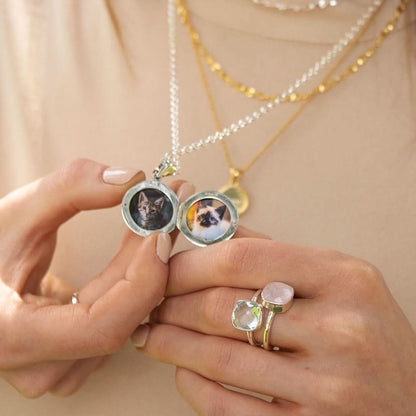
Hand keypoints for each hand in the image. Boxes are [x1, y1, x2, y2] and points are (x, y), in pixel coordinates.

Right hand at [0, 158, 193, 396]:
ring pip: (126, 314)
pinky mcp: (76, 350)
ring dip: (147, 261)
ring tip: (161, 214)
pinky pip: (119, 313)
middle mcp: (42, 366)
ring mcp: (62, 364)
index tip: (160, 231)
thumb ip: (70, 189)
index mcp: (15, 339)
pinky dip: (134, 273)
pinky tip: (144, 240)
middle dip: (151, 254)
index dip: (141, 280)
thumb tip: (132, 178)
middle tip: (172, 204)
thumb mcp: (16, 215)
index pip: (102, 327)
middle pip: (122, 314)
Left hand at [134, 230, 415, 414]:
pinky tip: (182, 370)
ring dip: (171, 343)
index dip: (189, 262)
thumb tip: (212, 231)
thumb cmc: (367, 331)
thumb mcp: (339, 278)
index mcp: (343, 278)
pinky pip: (228, 409)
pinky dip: (193, 386)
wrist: (411, 401)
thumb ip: (275, 252)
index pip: (240, 259)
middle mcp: (340, 330)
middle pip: (222, 308)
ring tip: (150, 332)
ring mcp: (328, 389)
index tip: (163, 265)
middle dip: (171, 303)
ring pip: (218, 359)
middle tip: (150, 301)